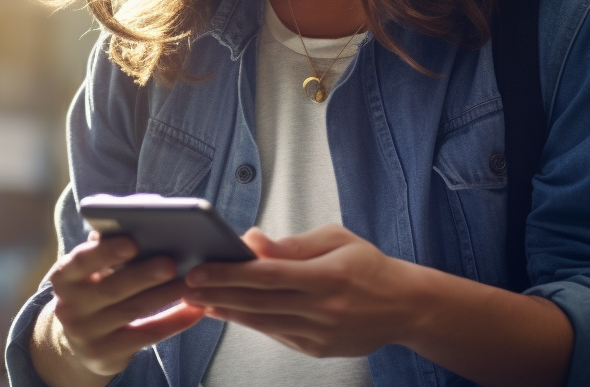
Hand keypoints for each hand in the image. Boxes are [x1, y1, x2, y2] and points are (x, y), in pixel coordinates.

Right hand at [34, 231, 205, 381]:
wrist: (76, 342)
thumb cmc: (92, 290)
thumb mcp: (89, 271)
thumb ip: (106, 245)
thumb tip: (142, 212)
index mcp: (64, 277)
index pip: (81, 261)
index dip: (106, 251)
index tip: (132, 242)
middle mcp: (68, 307)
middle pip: (111, 288)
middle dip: (143, 275)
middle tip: (171, 263)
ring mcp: (86, 335)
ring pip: (132, 311)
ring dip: (165, 295)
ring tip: (190, 281)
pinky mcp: (106, 355)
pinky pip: (146, 336)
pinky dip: (173, 321)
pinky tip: (195, 310)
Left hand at [181, 224, 408, 357]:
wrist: (405, 307)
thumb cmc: (368, 265)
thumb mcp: (336, 240)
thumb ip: (292, 244)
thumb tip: (252, 241)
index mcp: (329, 276)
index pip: (268, 275)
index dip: (229, 274)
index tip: (199, 269)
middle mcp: (324, 309)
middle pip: (258, 302)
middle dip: (217, 294)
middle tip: (184, 286)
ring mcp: (320, 334)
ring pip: (262, 322)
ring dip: (227, 311)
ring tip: (198, 299)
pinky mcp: (317, 350)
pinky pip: (276, 334)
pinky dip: (250, 322)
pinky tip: (228, 311)